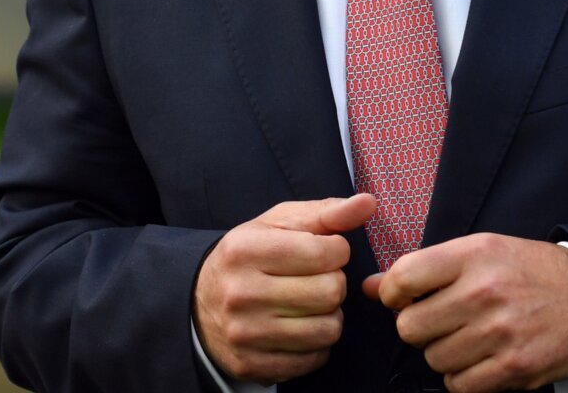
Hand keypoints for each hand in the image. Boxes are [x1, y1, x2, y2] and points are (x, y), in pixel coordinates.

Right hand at [193, 193, 376, 383]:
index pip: (324, 252)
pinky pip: (315, 359)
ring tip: (310, 304)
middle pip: (330, 292)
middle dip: (333, 283)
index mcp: (245, 249)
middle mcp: (241, 292)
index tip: (322, 252)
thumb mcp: (278, 225)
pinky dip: (316, 345)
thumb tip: (369, 202)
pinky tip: (298, 329)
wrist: (198, 303)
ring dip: (329, 315)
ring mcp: (245, 333)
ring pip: (328, 329)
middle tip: (315, 279)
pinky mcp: (252, 364)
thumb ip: (326, 213)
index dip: (335, 251)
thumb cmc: (249, 258)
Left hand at [360, 233, 567, 392]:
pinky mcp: (514, 367)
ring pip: (433, 359)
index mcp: (473, 256)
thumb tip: (371, 287)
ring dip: (442, 353)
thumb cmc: (525, 271)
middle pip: (410, 327)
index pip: (403, 277)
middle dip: (417, 327)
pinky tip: (478, 359)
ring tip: (465, 338)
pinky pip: (459, 385)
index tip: (402, 298)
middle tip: (438, 322)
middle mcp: (485, 293)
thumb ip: (424, 268)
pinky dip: (462, 378)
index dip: (392, 293)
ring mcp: (500, 333)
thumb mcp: (478, 252)